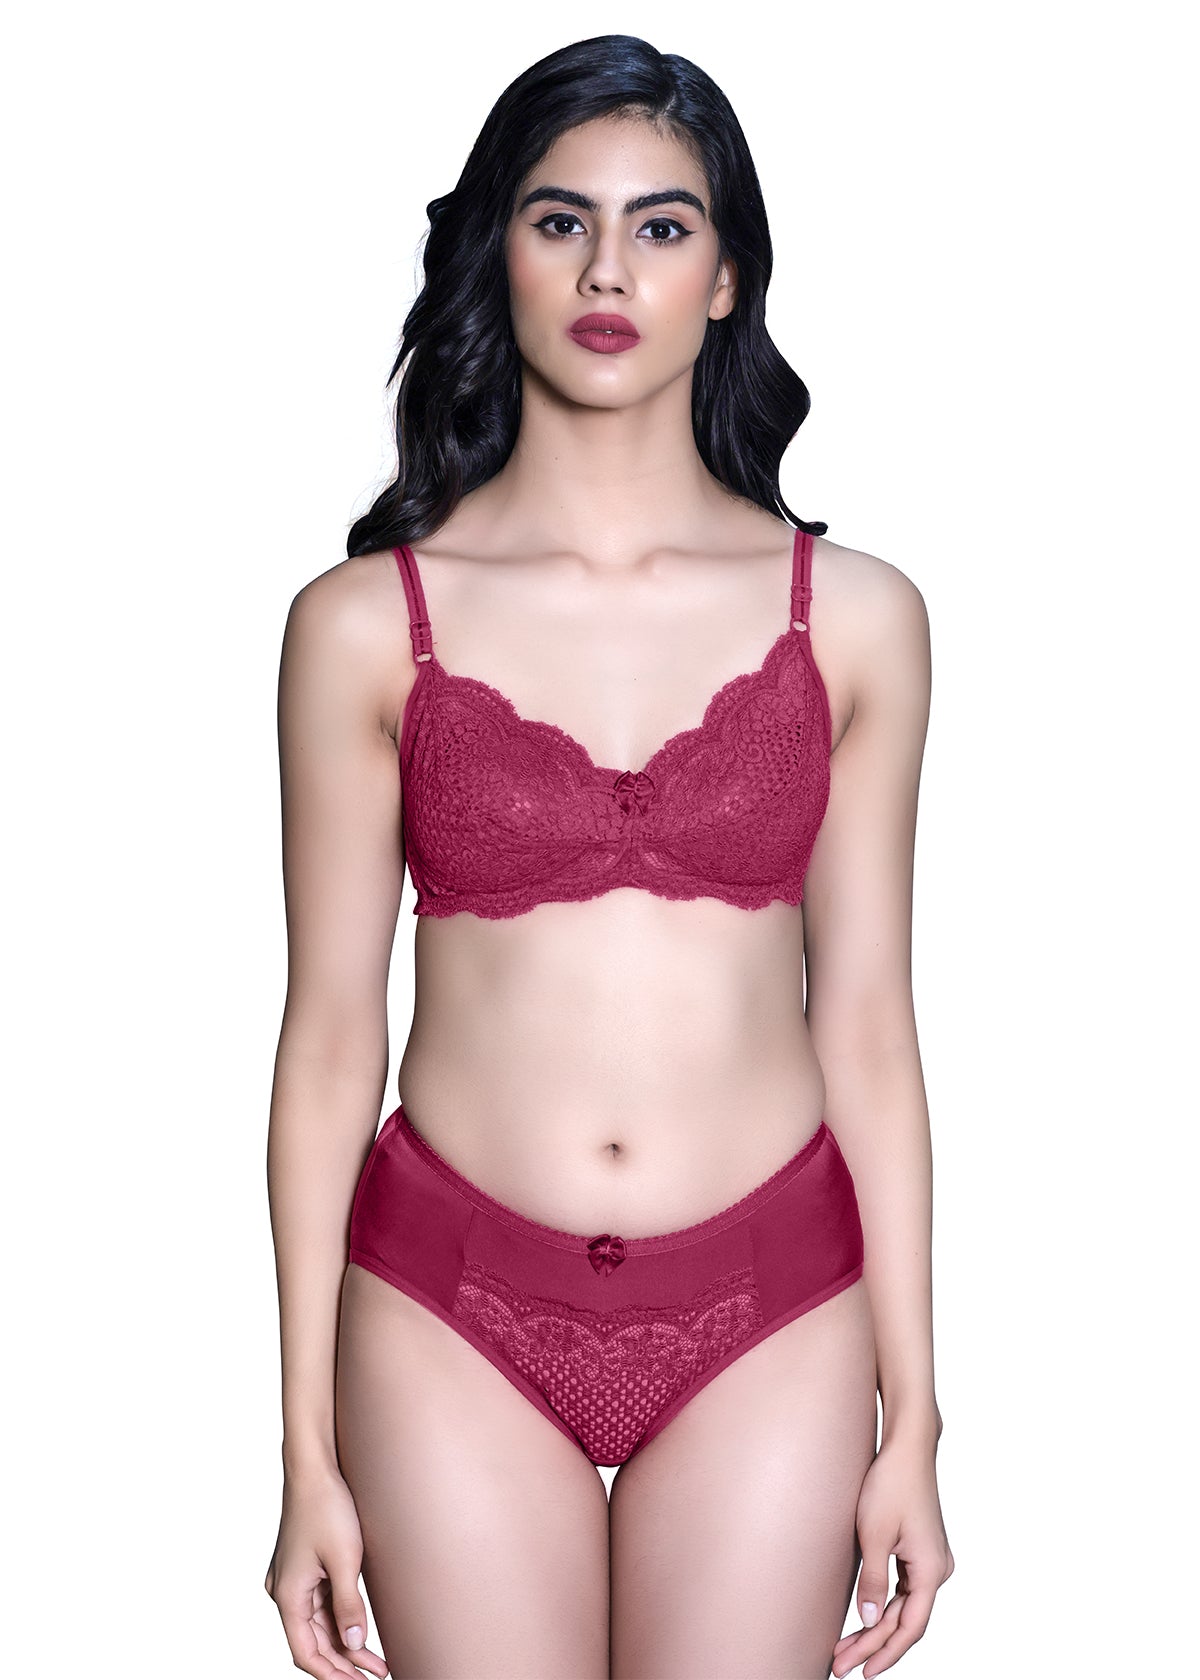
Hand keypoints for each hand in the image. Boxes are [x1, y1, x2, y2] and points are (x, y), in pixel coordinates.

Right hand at [264, 1463, 388, 1677]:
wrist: (314, 1467)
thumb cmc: (326, 1506)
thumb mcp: (344, 1558)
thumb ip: (348, 1604)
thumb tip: (355, 1643)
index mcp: (287, 1595)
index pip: (305, 1652)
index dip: (331, 1675)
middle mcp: (284, 1591)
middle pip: (313, 1641)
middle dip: (343, 1663)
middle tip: (376, 1677)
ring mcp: (293, 1579)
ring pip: (319, 1624)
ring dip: (345, 1644)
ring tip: (377, 1664)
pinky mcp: (304, 1567)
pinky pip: (320, 1604)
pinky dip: (340, 1620)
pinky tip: (361, 1631)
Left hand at [832, 1434, 953, 1676]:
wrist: (907, 1447)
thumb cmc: (891, 1484)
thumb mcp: (874, 1535)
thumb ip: (873, 1582)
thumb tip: (869, 1620)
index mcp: (932, 1570)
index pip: (910, 1628)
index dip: (885, 1653)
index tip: (862, 1672)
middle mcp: (939, 1570)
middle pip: (906, 1620)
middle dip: (873, 1644)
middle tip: (841, 1665)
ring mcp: (932, 1560)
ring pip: (905, 1607)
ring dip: (877, 1627)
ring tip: (846, 1648)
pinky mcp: (921, 1550)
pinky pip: (905, 1589)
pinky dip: (885, 1606)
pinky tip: (865, 1618)